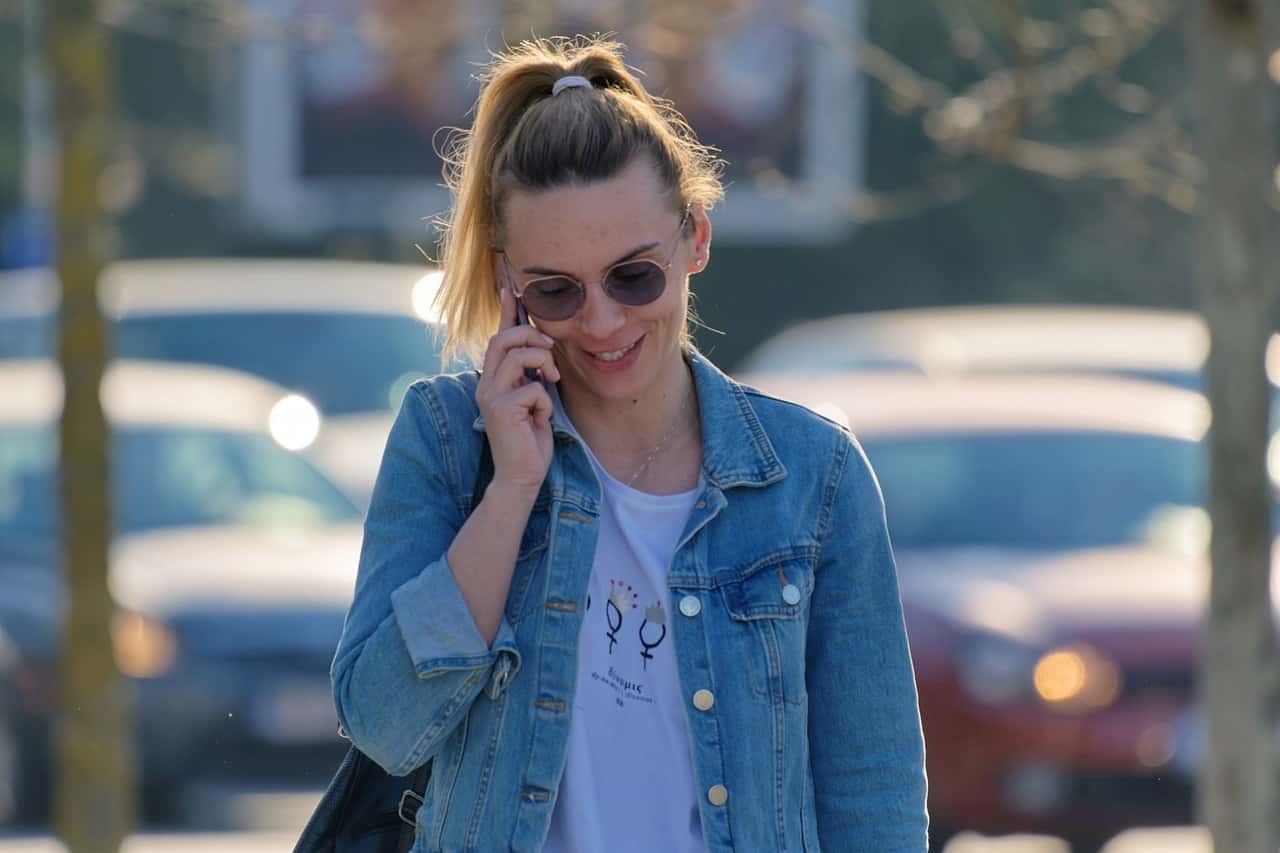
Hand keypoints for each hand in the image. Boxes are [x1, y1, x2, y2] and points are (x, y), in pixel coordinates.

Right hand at [475, 282, 560, 495]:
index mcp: (493, 379)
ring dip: (543, 364)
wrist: (522, 475)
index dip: (506, 311)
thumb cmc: (530, 439)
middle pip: (503, 339)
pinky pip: (532, 388)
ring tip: (552, 381)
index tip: (512, 287)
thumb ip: (532, 374)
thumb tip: (541, 346)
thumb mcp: (534, 398)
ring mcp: (490, 396)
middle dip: (532, 336)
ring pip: (517, 356)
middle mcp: (486, 384)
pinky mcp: (500, 410)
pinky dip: (544, 401)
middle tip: (551, 352)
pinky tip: (541, 418)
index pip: (498, 337)